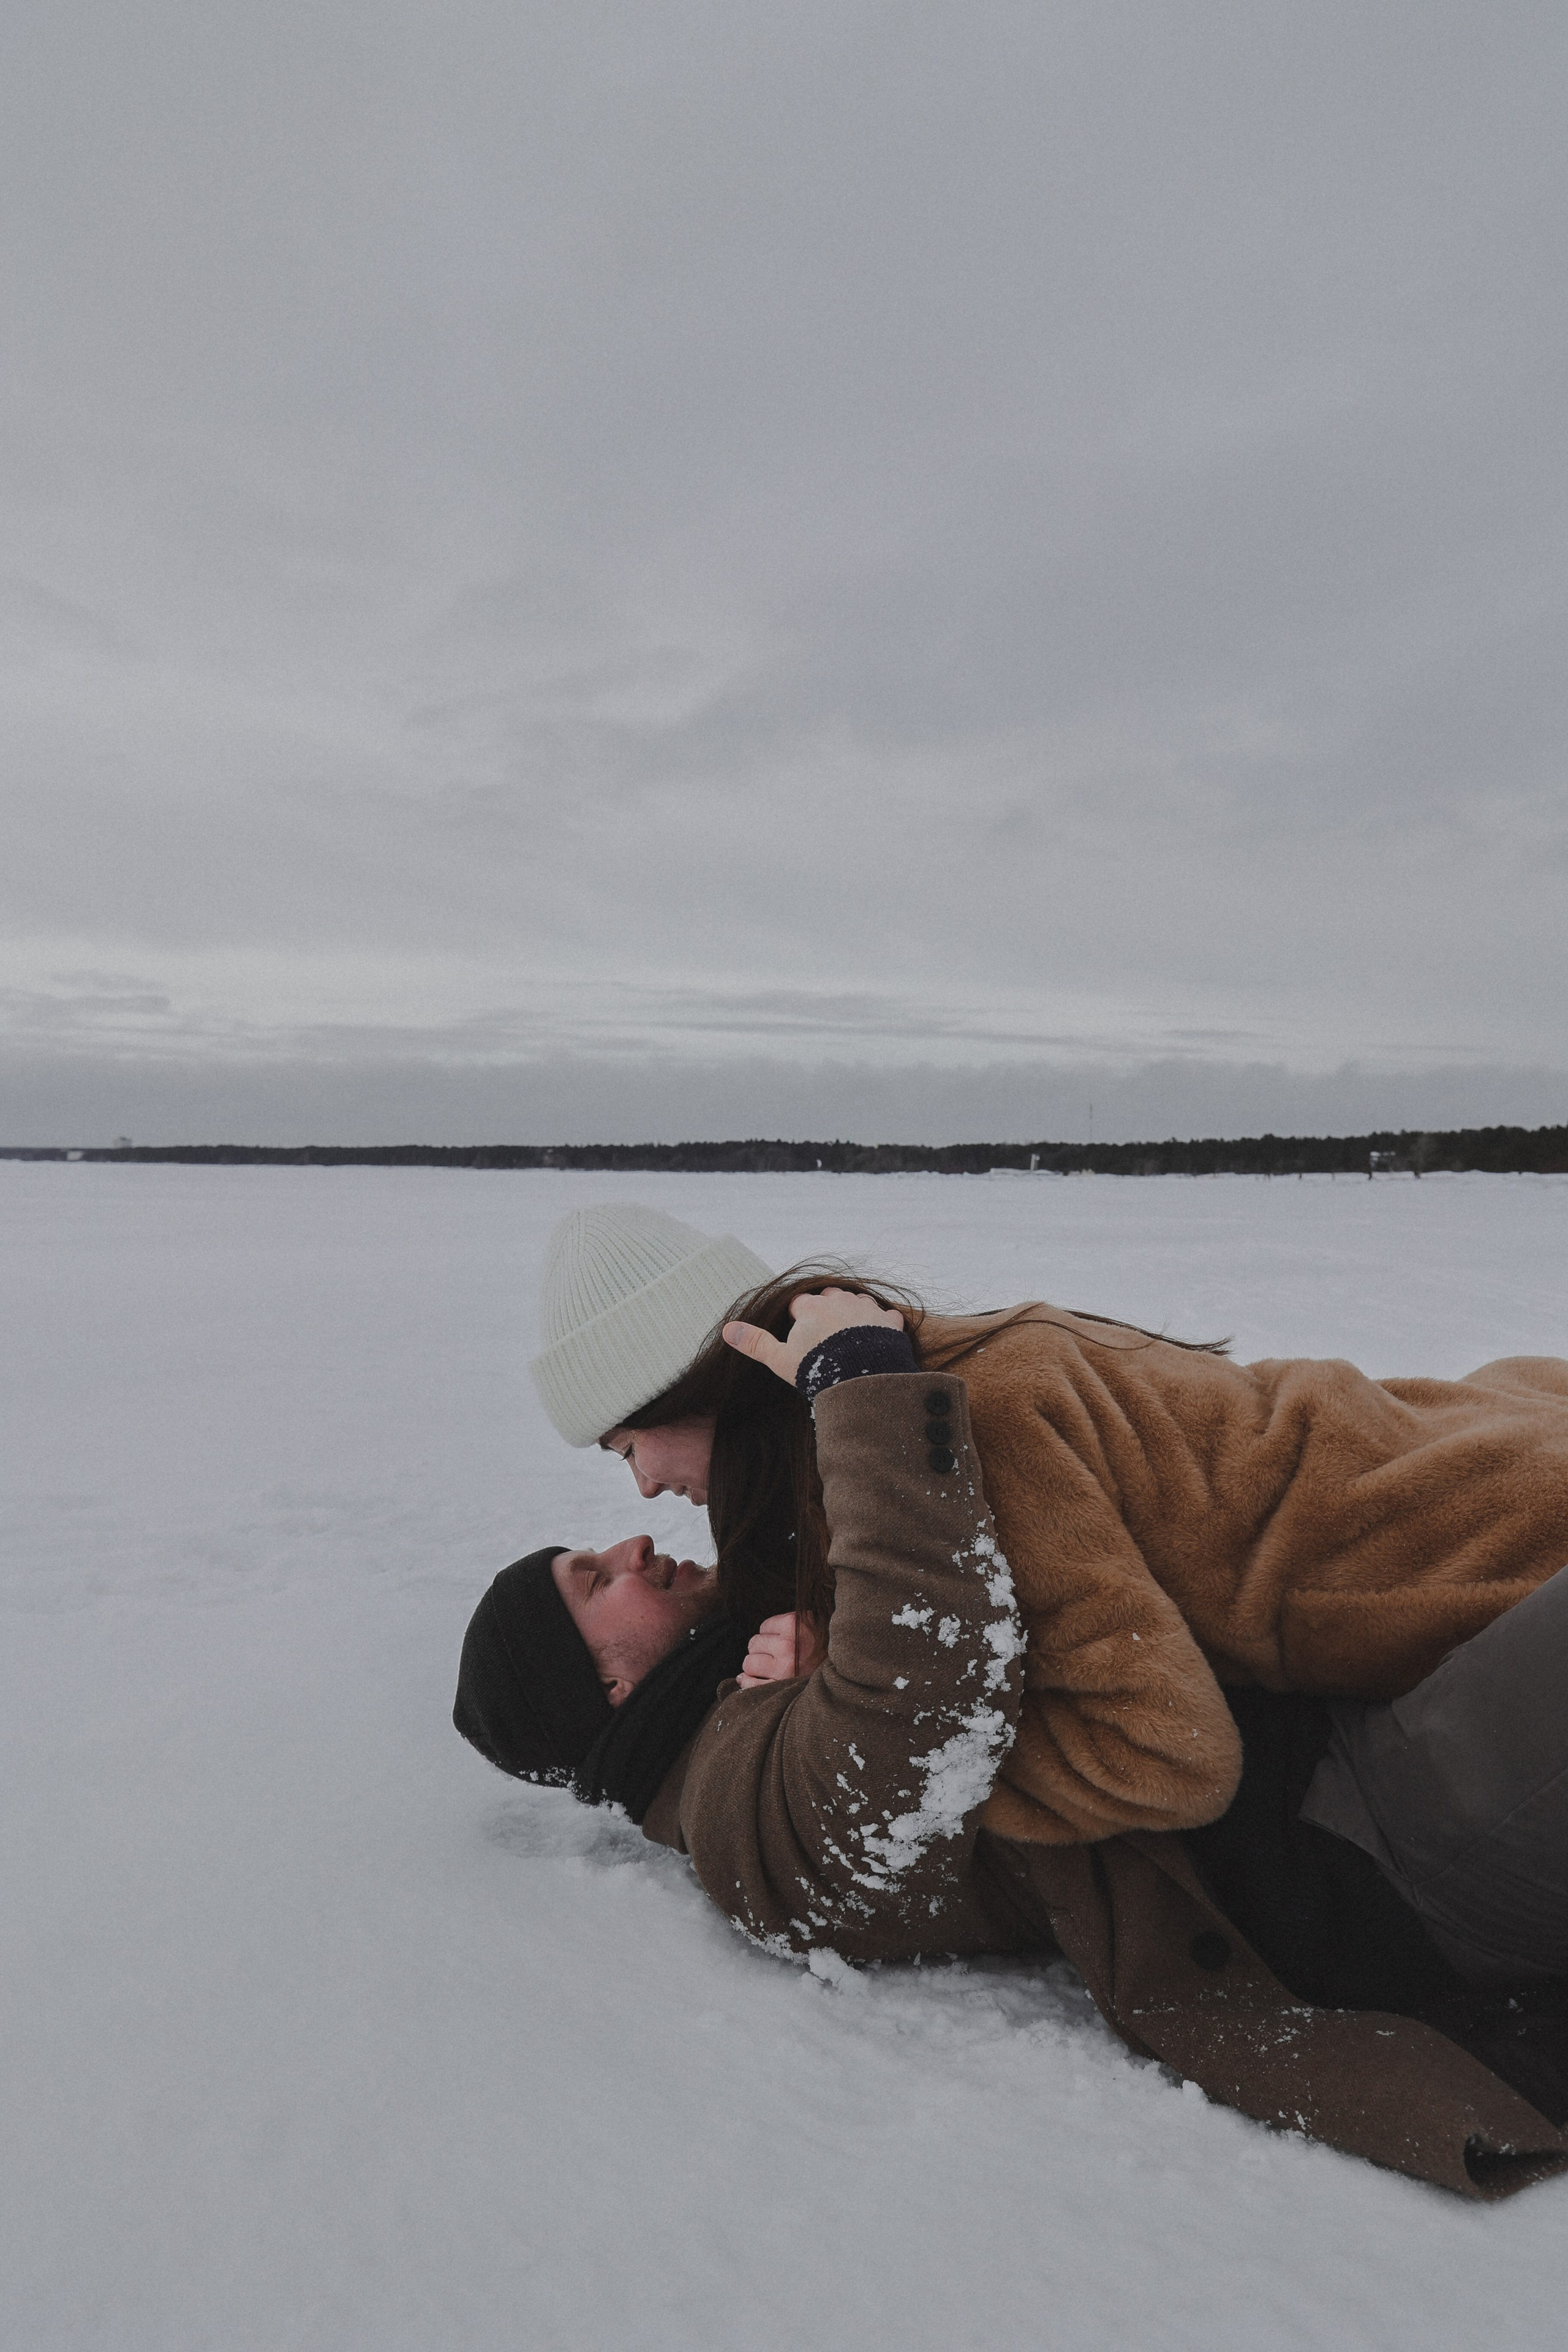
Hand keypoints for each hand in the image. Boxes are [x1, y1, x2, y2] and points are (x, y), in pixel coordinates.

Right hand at [722, 1285, 904, 1386]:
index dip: (798, 1321)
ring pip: (857, 1303)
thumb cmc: (818, 1371)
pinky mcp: (890, 1323)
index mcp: (812, 1307)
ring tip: (850, 1341)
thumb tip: (727, 1330)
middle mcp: (840, 1300)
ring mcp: (867, 1309)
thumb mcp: (781, 1360)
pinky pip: (886, 1317)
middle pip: (829, 1298)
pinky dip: (882, 1326)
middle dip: (826, 1312)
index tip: (802, 1341)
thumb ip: (756, 1343)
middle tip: (825, 1340)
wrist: (862, 1383)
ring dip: (853, 1315)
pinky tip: (877, 1342)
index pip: (799, 1305)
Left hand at [736, 1611, 827, 1688]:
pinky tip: (754, 1679)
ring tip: (768, 1667)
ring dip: (754, 1665)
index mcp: (793, 1625)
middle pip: (754, 1644)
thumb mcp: (811, 1625)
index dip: (771, 1634)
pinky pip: (750, 1684)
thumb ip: (790, 1623)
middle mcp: (786, 1646)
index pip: (764, 1627)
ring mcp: (782, 1668)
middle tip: (774, 1655)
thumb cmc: (825, 1649)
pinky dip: (748, 1682)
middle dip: (761, 1649)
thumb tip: (763, 1631)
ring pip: (749, 1663)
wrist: (843, 1673)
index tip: (781, 1641)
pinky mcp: (780, 1688)